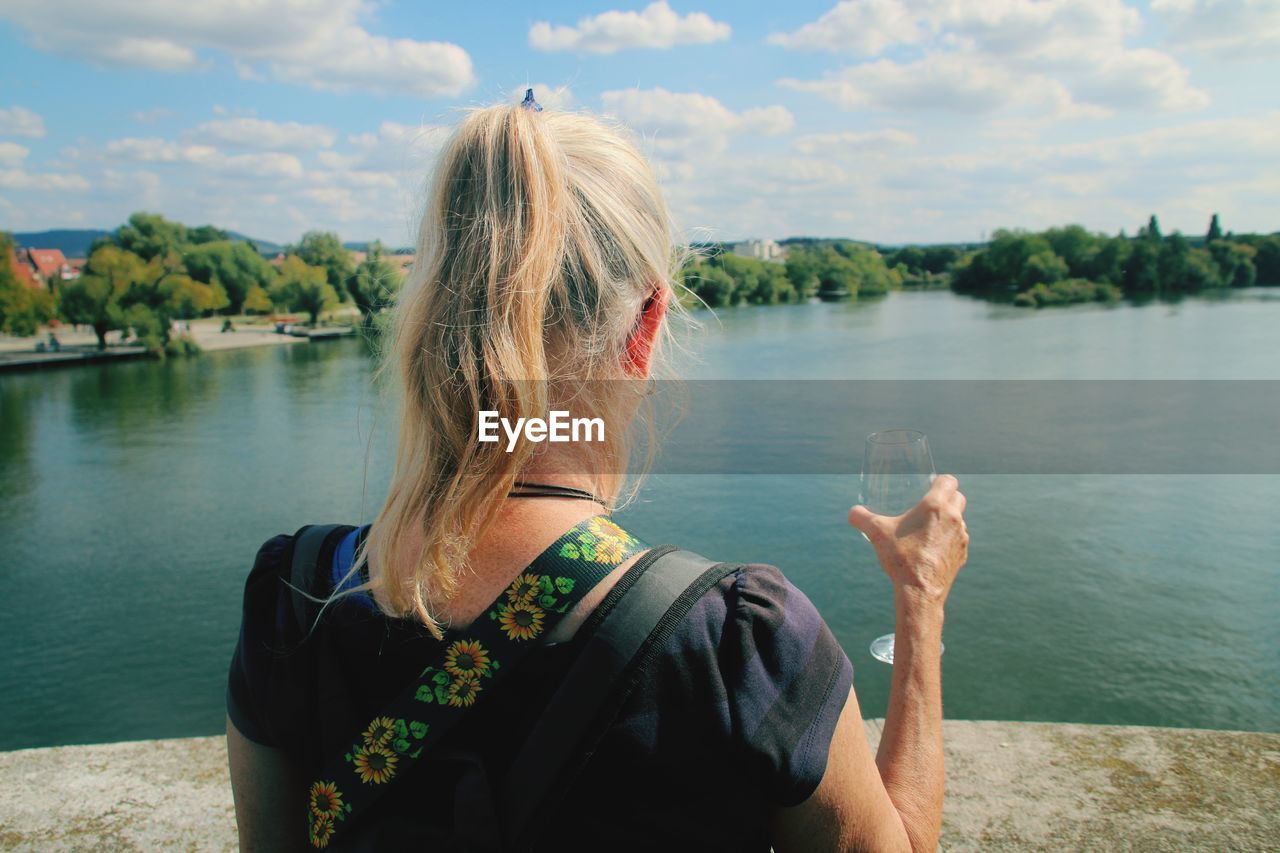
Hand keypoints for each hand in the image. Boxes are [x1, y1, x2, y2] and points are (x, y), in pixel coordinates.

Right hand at [848, 474, 968, 606]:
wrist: (919, 591)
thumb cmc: (900, 558)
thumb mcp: (876, 533)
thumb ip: (861, 518)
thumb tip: (852, 513)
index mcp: (935, 506)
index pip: (949, 481)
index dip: (940, 480)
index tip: (931, 485)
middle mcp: (954, 518)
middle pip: (959, 497)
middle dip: (947, 497)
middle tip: (929, 505)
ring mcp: (961, 537)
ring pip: (959, 520)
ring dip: (948, 520)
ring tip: (928, 529)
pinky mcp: (962, 554)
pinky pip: (958, 540)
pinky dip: (948, 540)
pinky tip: (932, 549)